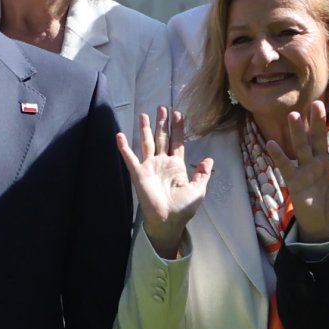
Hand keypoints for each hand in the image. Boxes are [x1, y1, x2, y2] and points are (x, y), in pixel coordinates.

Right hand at [116, 105, 213, 258]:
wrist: (168, 220)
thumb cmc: (183, 208)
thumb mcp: (198, 190)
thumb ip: (203, 174)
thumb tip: (208, 159)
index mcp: (177, 166)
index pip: (177, 142)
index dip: (178, 128)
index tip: (178, 114)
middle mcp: (162, 163)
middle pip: (162, 138)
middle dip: (162, 123)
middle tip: (162, 107)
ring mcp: (149, 167)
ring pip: (147, 143)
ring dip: (146, 129)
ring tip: (144, 114)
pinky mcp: (138, 173)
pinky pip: (130, 157)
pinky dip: (124, 147)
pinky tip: (119, 135)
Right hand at [266, 103, 328, 240]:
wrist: (327, 228)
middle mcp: (322, 160)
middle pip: (319, 137)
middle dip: (317, 122)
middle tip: (315, 105)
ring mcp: (307, 169)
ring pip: (302, 146)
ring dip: (297, 132)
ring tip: (294, 116)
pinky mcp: (294, 180)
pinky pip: (285, 165)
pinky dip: (277, 155)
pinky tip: (271, 143)